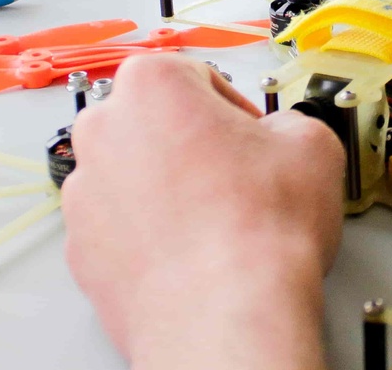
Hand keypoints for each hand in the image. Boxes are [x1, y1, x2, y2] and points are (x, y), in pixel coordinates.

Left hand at [61, 54, 344, 369]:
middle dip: (192, 144)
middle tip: (235, 176)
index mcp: (150, 85)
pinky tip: (192, 251)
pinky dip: (148, 234)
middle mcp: (103, 131)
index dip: (235, 108)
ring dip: (167, 189)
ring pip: (132, 175)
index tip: (251, 134)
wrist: (226, 315)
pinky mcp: (82, 249)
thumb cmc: (256, 232)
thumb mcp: (310, 143)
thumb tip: (286, 136)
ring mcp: (85, 193)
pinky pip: (119, 227)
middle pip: (154, 122)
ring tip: (216, 221)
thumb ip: (289, 122)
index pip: (196, 77)